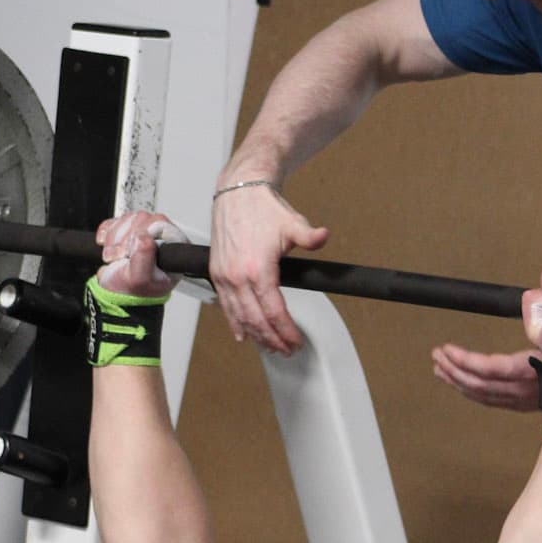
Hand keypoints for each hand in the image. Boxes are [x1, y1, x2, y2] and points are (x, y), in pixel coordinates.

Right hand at [96, 212, 187, 297]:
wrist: (118, 295)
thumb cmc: (135, 292)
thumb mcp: (141, 279)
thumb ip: (144, 258)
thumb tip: (143, 236)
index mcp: (174, 246)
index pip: (159, 223)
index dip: (140, 235)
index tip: (130, 253)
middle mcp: (162, 236)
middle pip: (141, 219)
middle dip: (124, 240)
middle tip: (120, 258)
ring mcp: (144, 231)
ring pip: (127, 219)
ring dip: (113, 239)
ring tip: (114, 257)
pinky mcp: (127, 230)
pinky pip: (114, 221)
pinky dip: (106, 233)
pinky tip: (107, 247)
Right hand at [209, 183, 329, 354]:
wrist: (237, 192)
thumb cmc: (262, 207)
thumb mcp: (292, 223)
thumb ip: (310, 236)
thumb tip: (324, 237)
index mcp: (258, 269)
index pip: (274, 311)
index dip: (286, 331)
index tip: (296, 341)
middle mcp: (238, 277)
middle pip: (257, 321)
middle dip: (274, 340)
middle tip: (287, 350)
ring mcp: (225, 277)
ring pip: (240, 317)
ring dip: (256, 336)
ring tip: (271, 347)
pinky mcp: (217, 274)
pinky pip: (225, 306)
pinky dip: (235, 323)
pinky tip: (243, 334)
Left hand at [431, 344, 540, 410]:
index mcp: (530, 369)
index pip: (490, 369)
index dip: (465, 360)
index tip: (447, 348)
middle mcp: (521, 389)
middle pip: (478, 384)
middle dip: (453, 368)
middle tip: (436, 354)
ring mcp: (517, 400)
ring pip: (478, 394)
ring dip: (455, 380)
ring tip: (438, 366)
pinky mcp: (515, 405)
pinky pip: (484, 400)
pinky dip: (466, 390)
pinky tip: (453, 380)